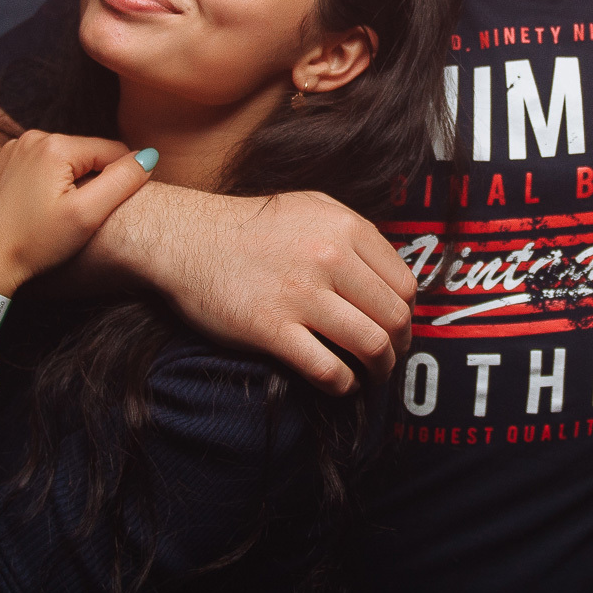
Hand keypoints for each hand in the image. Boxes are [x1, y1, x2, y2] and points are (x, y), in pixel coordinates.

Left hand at [0, 131, 155, 294]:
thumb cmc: (34, 244)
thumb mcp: (87, 216)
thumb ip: (123, 180)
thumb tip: (149, 155)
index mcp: (55, 145)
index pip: (111, 151)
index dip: (116, 181)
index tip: (102, 211)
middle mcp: (29, 138)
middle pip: (83, 153)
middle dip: (89, 181)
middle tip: (76, 217)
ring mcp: (8, 149)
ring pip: (59, 160)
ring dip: (65, 182)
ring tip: (54, 215)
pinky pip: (33, 166)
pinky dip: (40, 183)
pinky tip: (33, 210)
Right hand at [85, 186, 414, 395]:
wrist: (185, 239)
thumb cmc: (250, 227)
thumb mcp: (311, 208)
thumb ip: (354, 235)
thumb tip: (391, 277)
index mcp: (344, 227)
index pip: (404, 283)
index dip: (407, 312)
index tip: (398, 326)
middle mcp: (329, 258)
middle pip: (393, 317)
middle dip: (399, 346)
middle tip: (390, 357)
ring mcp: (300, 295)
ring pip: (370, 345)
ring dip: (379, 370)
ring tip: (371, 376)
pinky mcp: (270, 329)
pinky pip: (327, 369)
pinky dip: (343, 385)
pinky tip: (340, 384)